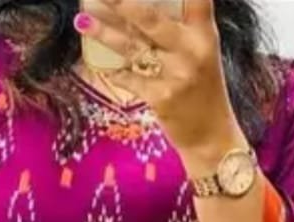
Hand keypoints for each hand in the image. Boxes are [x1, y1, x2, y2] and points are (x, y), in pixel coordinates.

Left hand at [75, 0, 245, 162]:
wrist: (211, 137)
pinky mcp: (162, 98)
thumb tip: (139, 10)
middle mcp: (191, 50)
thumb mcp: (203, 52)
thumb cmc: (203, 90)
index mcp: (205, 34)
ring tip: (82, 20)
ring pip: (133, 47)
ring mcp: (176, 75)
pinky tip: (101, 64)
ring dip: (104, 33)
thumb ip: (183, 28)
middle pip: (151, 18)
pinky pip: (130, 79)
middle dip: (121, 3)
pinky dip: (115, 71)